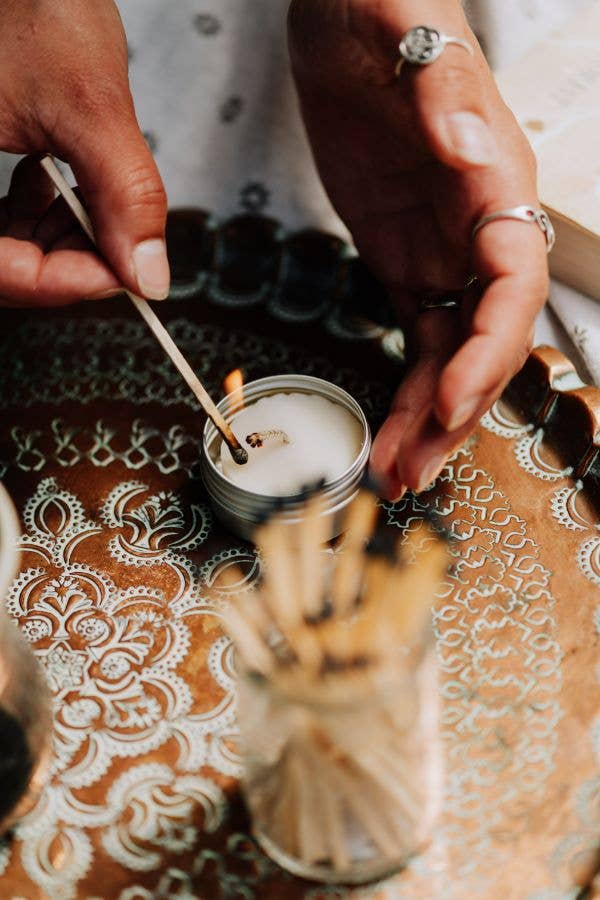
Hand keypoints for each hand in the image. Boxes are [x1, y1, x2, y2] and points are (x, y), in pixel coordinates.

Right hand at [0, 0, 168, 305]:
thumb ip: (125, 195)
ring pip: (5, 248)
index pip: (0, 273)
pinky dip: (41, 215)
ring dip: (59, 241)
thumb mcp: (89, 105)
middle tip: (120, 246)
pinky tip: (55, 184)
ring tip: (90, 202)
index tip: (126, 273)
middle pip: (4, 268)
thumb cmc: (33, 3)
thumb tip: (148, 275)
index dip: (65, 283)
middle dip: (68, 262)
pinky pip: (0, 219)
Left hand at [289, 0, 548, 497]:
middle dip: (456, 408)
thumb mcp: (406, 33)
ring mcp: (443, 250)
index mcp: (494, 179)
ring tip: (396, 474)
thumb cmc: (381, 9)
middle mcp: (479, 226)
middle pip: (487, 337)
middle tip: (415, 468)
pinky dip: (406, 390)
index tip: (452, 397)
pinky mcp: (404, 261)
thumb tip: (473, 159)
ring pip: (451, 353)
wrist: (343, 12)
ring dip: (429, 418)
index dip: (489, 348)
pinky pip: (416, 339)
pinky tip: (391, 430)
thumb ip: (442, 95)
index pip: (513, 280)